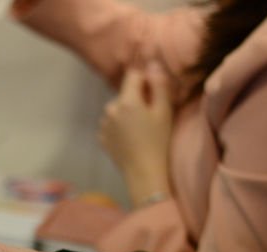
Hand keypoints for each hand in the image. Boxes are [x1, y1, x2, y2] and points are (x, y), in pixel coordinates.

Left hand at [98, 63, 172, 204]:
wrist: (144, 174)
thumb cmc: (158, 142)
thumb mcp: (164, 112)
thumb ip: (159, 84)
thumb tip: (153, 64)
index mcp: (126, 101)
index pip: (133, 75)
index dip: (146, 80)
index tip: (155, 94)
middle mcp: (110, 109)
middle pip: (125, 93)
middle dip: (137, 98)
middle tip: (151, 116)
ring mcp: (103, 124)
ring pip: (118, 109)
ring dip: (128, 113)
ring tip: (141, 130)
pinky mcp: (102, 138)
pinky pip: (112, 124)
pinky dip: (120, 126)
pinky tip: (131, 139)